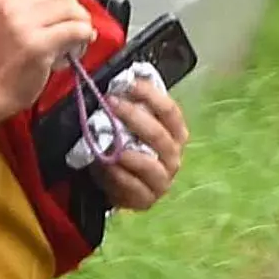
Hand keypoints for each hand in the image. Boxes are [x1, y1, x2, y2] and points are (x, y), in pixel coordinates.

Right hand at [0, 0, 97, 113]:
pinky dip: (84, 37)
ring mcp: (23, 24)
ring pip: (73, 9)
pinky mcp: (38, 44)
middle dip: (73, 7)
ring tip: (72, 37)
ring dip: (81, 23)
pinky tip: (76, 46)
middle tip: (67, 25)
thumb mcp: (16, 16)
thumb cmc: (9, 52)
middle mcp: (10, 4)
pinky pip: (77, 29)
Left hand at [92, 77, 187, 211]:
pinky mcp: (146, 200)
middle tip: (111, 103)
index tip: (128, 84)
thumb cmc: (125, 148)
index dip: (151, 96)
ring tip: (107, 141)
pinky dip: (117, 175)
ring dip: (126, 151)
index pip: (170, 112)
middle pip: (159, 135)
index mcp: (174, 134)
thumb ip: (130, 106)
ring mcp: (161, 181)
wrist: (116, 185)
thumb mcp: (128, 126)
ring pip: (149, 165)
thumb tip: (118, 78)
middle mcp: (172, 157)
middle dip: (134, 117)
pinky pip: (133, 188)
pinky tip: (103, 165)